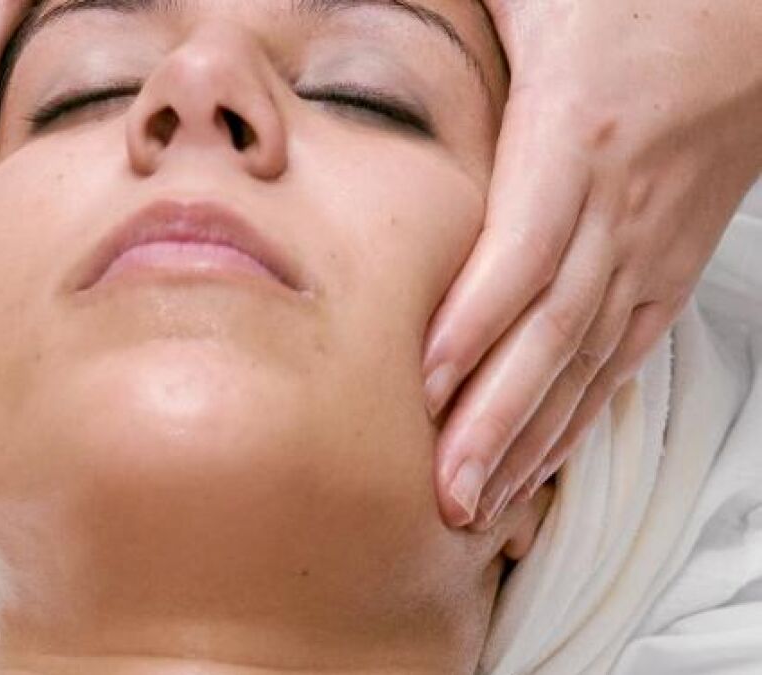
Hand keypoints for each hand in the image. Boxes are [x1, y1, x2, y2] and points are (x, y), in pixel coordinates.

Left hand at [425, 0, 761, 528]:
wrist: (753, 15)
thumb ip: (457, 9)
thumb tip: (351, 15)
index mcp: (578, 134)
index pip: (524, 248)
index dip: (476, 320)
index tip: (424, 382)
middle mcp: (620, 204)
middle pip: (552, 328)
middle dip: (497, 417)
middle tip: (444, 490)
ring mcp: (650, 244)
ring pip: (588, 359)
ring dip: (532, 437)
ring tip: (477, 504)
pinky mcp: (668, 266)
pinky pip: (622, 355)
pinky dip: (578, 414)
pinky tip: (538, 462)